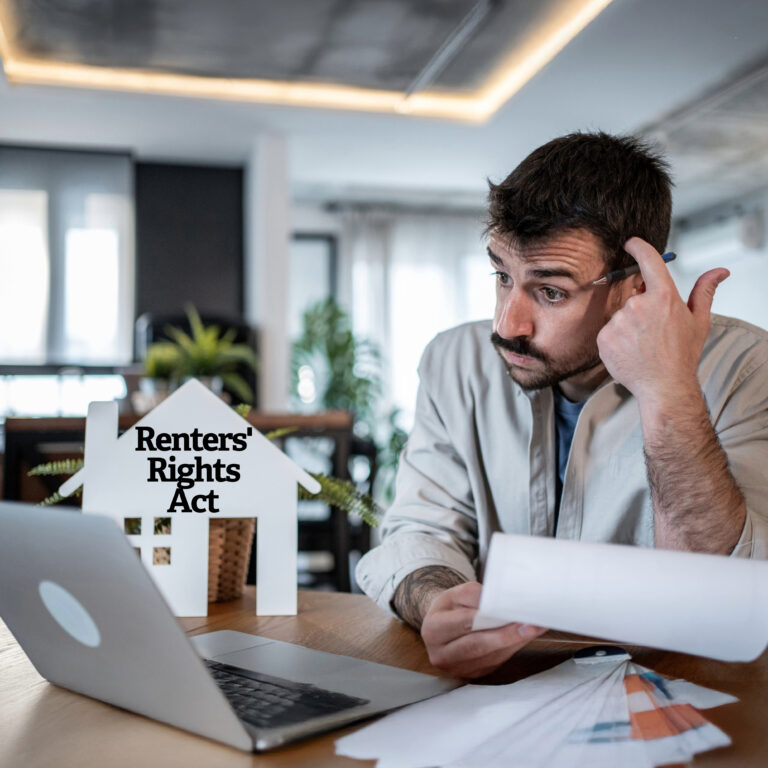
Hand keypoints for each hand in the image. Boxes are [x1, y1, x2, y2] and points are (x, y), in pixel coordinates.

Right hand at [420, 581, 546, 677]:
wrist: (440, 626)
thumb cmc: (450, 608)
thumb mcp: (454, 594)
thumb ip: (474, 596)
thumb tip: (499, 603)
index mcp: (433, 630)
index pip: (465, 623)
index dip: (490, 618)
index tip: (511, 613)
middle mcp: (442, 654)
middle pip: (479, 644)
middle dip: (507, 635)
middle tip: (531, 626)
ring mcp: (458, 668)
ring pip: (491, 655)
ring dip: (515, 642)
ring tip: (534, 628)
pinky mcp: (473, 674)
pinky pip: (496, 661)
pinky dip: (512, 648)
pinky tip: (524, 637)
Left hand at [596, 237, 728, 406]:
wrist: (663, 386)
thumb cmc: (682, 355)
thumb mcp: (698, 321)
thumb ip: (705, 291)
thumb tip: (719, 271)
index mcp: (663, 297)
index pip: (648, 261)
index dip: (638, 248)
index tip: (631, 243)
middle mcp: (638, 305)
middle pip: (634, 296)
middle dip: (641, 308)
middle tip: (653, 330)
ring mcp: (619, 321)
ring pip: (621, 315)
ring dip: (629, 325)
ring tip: (643, 344)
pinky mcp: (604, 337)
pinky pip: (609, 331)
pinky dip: (616, 339)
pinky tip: (630, 351)